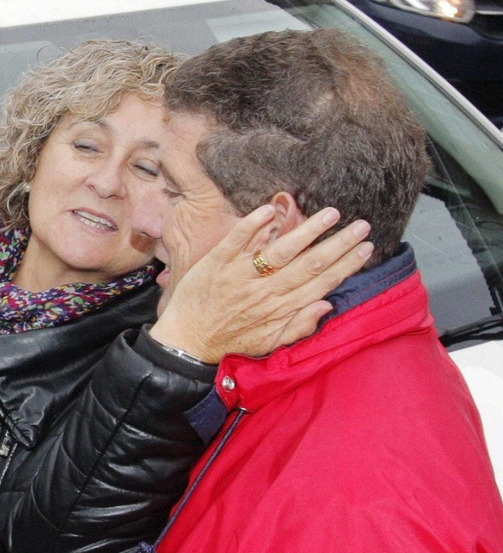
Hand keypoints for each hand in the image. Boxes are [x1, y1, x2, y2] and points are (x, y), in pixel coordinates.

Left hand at [150, 204, 373, 362]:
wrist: (186, 340)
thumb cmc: (230, 340)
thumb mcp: (269, 342)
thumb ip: (300, 325)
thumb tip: (328, 304)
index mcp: (281, 308)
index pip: (322, 282)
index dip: (347, 265)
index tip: (367, 248)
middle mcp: (265, 290)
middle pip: (309, 264)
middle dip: (338, 244)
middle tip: (362, 225)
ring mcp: (241, 274)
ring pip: (280, 249)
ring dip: (307, 230)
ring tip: (331, 213)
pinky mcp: (217, 262)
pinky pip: (237, 240)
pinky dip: (254, 225)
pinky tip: (271, 209)